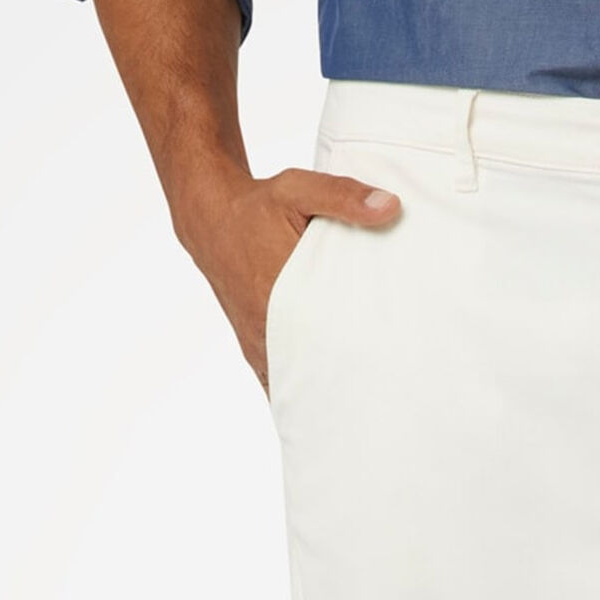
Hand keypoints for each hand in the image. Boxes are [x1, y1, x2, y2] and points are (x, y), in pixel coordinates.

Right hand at [172, 165, 401, 387]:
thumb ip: (344, 198)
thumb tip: (390, 208)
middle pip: (314, 375)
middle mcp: (266, 331)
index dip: (356, 368)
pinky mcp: (254, 347)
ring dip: (321, 394)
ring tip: (358, 409)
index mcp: (281, 299)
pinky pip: (278, 380)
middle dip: (345, 388)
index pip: (327, 347)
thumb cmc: (256, 207)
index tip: (385, 382)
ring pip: (294, 384)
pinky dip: (299, 392)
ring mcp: (258, 344)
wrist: (210, 218)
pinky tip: (324, 407)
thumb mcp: (299, 190)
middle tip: (383, 400)